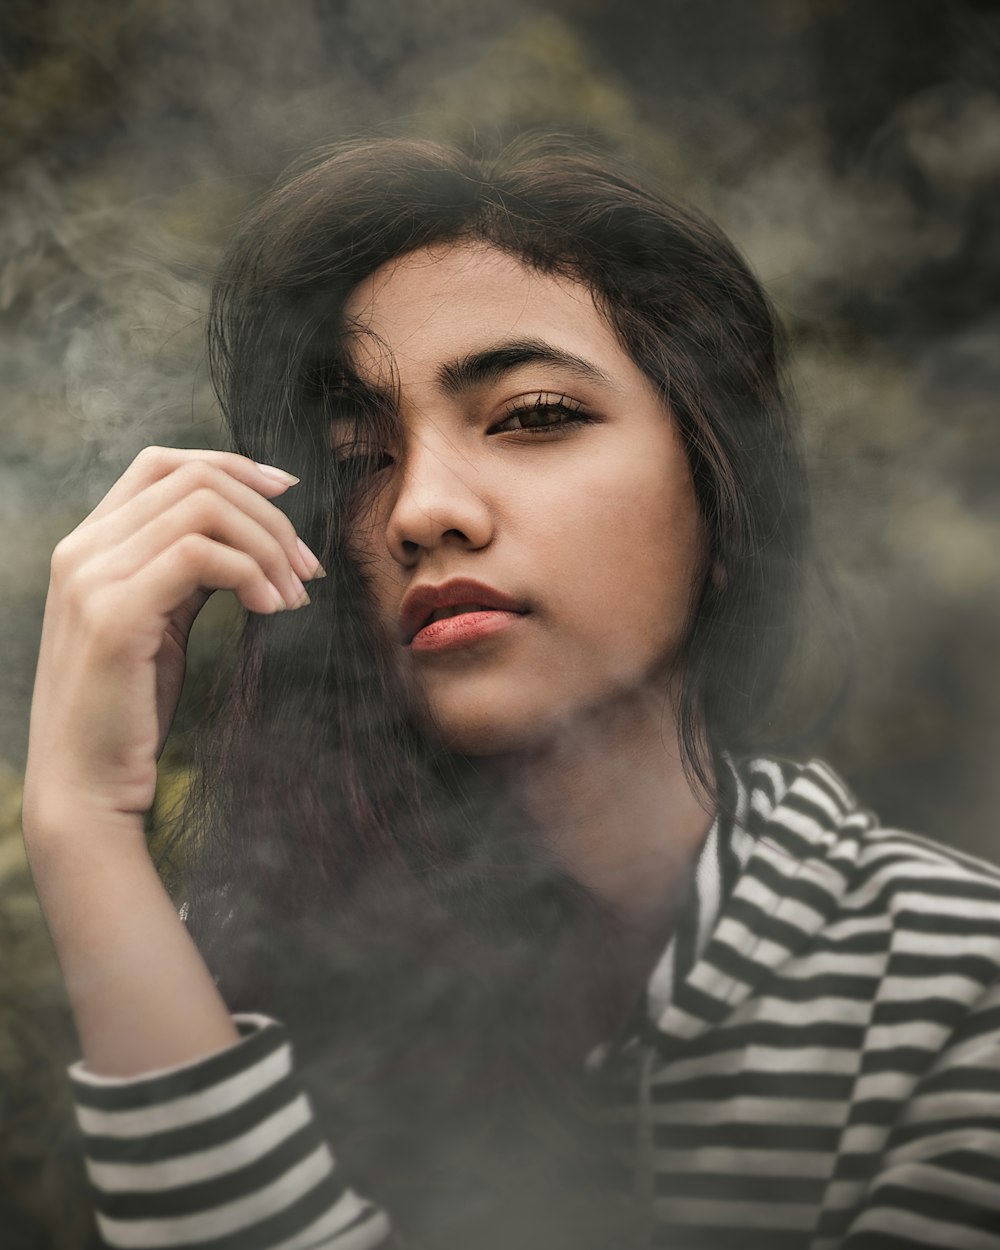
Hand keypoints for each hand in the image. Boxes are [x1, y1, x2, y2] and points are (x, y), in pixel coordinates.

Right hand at [22, 446, 323, 841]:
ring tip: (296, 595)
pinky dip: (251, 573)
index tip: (288, 493)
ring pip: (202, 510)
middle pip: (193, 480)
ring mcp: (91, 579)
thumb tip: (250, 536)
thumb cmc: (130, 709)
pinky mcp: (114, 616)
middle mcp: (82, 550)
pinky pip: (199, 555)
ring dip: (268, 545)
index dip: (232, 466)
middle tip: (307, 567)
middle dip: (268, 515)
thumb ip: (187, 572)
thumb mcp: (161, 623)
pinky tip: (273, 609)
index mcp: (90, 545)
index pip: (161, 463)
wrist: (86, 786)